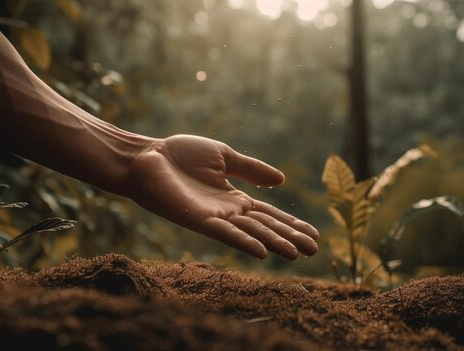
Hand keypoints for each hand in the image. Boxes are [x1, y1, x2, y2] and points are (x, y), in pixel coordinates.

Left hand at [125, 134, 318, 259]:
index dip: (291, 223)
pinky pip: (224, 233)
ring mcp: (214, 218)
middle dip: (290, 237)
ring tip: (297, 253)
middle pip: (265, 227)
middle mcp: (228, 212)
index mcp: (235, 198)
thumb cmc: (180, 154)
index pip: (269, 214)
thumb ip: (251, 169)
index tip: (314, 234)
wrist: (148, 156)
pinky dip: (243, 242)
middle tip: (314, 249)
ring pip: (250, 233)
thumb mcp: (223, 156)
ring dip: (274, 243)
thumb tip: (282, 180)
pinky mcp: (197, 220)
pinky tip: (261, 251)